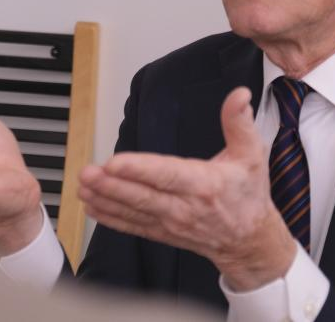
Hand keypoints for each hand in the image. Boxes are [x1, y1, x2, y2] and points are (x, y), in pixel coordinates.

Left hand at [78, 87, 295, 290]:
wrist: (249, 240)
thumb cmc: (248, 195)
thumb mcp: (252, 154)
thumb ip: (240, 123)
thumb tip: (239, 95)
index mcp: (204, 184)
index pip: (167, 175)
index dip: (140, 169)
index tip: (115, 162)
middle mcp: (184, 207)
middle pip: (142, 195)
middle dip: (111, 185)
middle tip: (87, 172)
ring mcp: (171, 222)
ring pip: (133, 211)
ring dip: (105, 199)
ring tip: (82, 186)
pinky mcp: (162, 232)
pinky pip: (132, 225)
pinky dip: (110, 218)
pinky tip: (91, 207)